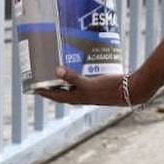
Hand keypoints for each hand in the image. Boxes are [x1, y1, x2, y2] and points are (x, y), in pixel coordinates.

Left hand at [35, 67, 152, 106]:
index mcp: (78, 98)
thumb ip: (73, 77)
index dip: (44, 92)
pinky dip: (78, 74)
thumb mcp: (90, 83)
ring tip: (58, 68)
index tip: (33, 88)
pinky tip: (79, 65)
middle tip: (43, 76)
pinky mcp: (99, 84)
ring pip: (73, 85)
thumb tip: (56, 70)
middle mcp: (83, 96)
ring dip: (65, 79)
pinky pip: (83, 79)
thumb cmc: (110, 88)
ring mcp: (91, 91)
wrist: (131, 90)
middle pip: (62, 91)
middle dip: (52, 85)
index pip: (56, 96)